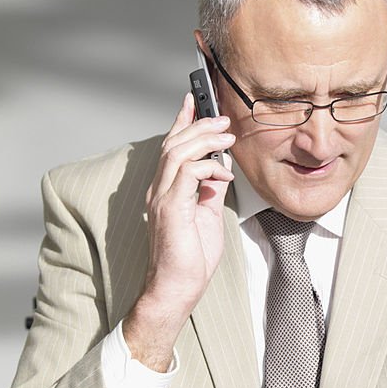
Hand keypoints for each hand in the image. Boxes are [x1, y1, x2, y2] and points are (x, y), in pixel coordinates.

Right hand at [124, 93, 234, 368]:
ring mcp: (162, 198)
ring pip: (177, 152)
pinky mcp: (171, 209)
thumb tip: (221, 169)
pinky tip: (223, 173)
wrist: (178, 288)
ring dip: (205, 140)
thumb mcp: (208, 215)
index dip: (182, 120)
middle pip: (173, 143)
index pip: (172, 146)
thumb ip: (211, 190)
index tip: (195, 99)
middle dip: (198, 124)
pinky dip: (207, 167)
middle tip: (222, 118)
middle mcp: (159, 189)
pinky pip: (187, 174)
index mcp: (167, 190)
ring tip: (227, 136)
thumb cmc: (191, 258)